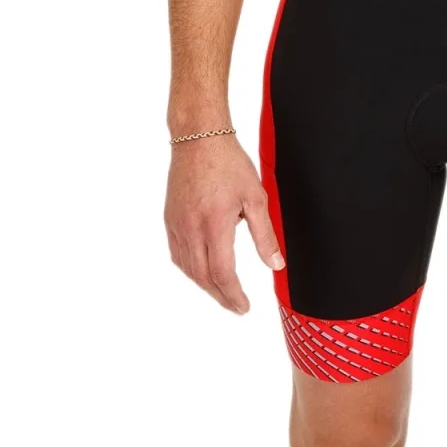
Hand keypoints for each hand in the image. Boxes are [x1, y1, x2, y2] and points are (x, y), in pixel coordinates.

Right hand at [164, 132, 284, 312]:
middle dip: (221, 296)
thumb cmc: (229, 163)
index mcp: (214, 224)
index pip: (222, 273)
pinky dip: (190, 269)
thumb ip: (265, 235)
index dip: (233, 295)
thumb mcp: (255, 197)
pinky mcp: (170, 219)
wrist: (199, 139)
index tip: (244, 307)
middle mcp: (191, 228)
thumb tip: (276, 264)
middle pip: (203, 277)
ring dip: (205, 285)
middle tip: (236, 306)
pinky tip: (201, 271)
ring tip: (223, 292)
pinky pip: (177, 254)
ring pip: (188, 268)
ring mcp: (177, 225)